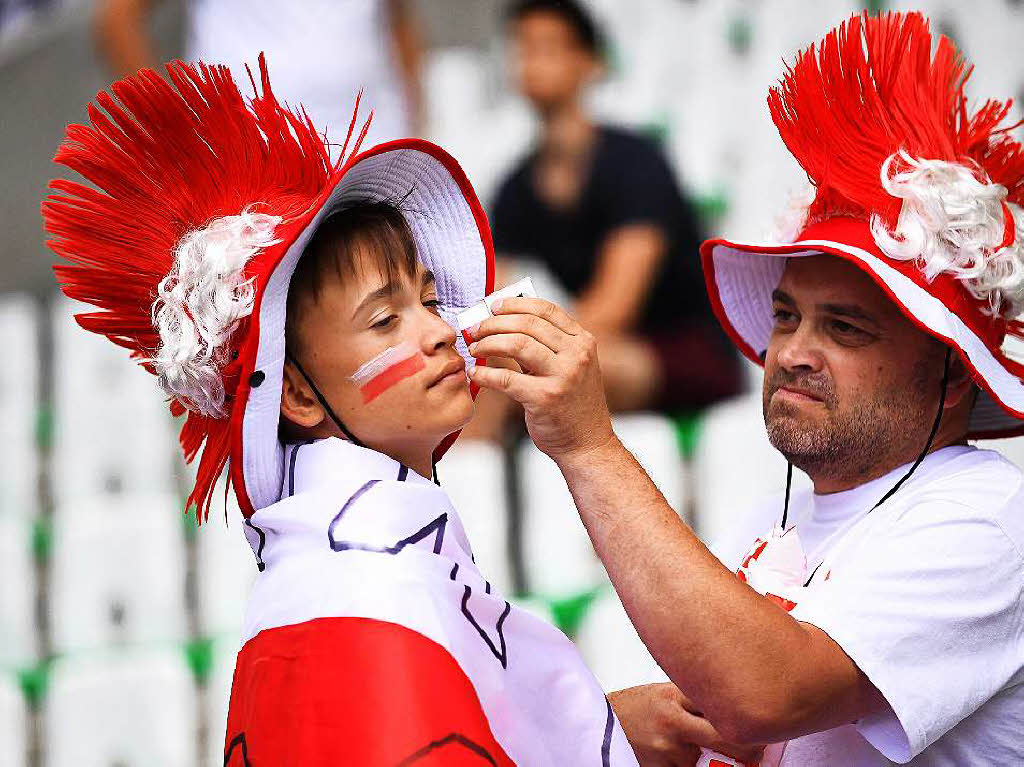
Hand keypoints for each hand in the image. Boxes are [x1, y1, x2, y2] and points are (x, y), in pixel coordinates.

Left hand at [467, 297, 614, 460]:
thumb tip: (507, 322)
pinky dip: (485, 374)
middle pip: (527, 323)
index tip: (494, 307)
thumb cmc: (573, 405)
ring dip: (488, 343)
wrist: (587, 444)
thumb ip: (546, 345)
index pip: (546, 310)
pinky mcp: (545, 398)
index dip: (515, 304)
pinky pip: (506, 378)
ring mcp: (563, 376)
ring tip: (475, 349)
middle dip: (494, 323)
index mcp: (583, 341)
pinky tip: (476, 374)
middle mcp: (576, 355)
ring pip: (516, 344)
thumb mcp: (570, 367)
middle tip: (476, 330)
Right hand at [608, 684, 763, 766]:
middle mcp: (672, 722)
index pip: (719, 706)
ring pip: (709, 761)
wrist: (600, 726)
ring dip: (716, 761)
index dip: (744, 720)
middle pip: (724, 738)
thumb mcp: (664, 693)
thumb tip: (730, 701)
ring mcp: (667, 749)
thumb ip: (693, 698)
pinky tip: (692, 761)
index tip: (759, 726)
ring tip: (711, 754)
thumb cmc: (636, 707)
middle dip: (747, 747)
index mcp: (675, 696)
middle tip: (757, 752)